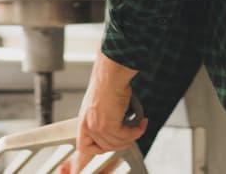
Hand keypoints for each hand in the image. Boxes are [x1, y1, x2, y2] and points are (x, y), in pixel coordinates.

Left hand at [60, 51, 146, 172]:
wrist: (110, 75)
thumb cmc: (107, 84)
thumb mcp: (99, 105)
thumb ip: (103, 119)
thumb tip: (118, 127)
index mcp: (84, 121)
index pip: (84, 147)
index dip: (96, 151)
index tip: (106, 148)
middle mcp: (88, 126)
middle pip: (106, 148)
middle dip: (122, 142)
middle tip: (132, 133)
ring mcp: (97, 127)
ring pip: (119, 143)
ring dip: (132, 135)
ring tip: (139, 124)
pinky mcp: (109, 125)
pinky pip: (127, 136)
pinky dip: (137, 130)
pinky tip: (141, 122)